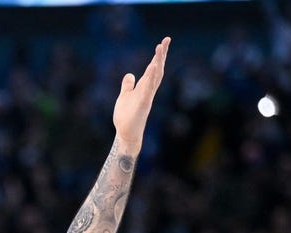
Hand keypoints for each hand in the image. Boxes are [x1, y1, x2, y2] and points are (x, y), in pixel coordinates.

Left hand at [112, 37, 169, 152]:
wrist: (126, 134)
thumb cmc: (126, 117)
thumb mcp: (124, 97)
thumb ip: (128, 86)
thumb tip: (129, 74)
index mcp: (144, 87)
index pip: (153, 69)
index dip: (158, 56)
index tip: (163, 42)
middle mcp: (148, 90)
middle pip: (157, 69)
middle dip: (161, 55)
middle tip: (166, 40)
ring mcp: (146, 97)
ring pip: (154, 77)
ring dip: (157, 62)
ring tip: (160, 48)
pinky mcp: (143, 104)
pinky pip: (148, 89)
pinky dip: (150, 78)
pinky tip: (152, 67)